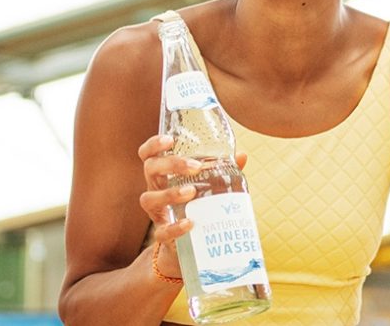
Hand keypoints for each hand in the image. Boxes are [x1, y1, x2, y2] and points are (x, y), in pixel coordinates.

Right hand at [136, 135, 247, 273]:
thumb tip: (241, 155)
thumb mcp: (206, 189)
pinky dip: (175, 227)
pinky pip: (161, 232)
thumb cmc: (196, 209)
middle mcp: (155, 191)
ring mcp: (157, 214)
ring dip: (169, 193)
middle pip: (150, 169)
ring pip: (148, 199)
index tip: (170, 139)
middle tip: (195, 166)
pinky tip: (190, 223)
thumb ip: (221, 172)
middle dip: (169, 164)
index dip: (154, 145)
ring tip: (191, 191)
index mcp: (163, 177)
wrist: (188, 250)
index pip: (148, 155)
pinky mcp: (162, 237)